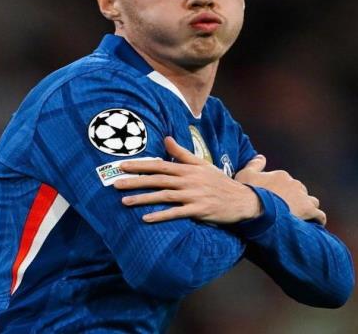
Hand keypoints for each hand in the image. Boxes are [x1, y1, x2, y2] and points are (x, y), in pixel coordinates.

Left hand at [113, 137, 261, 223]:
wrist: (241, 199)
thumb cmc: (219, 181)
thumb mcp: (202, 164)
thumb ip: (182, 153)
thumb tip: (166, 139)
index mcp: (188, 169)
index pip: (160, 166)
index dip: (140, 166)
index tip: (123, 166)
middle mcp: (189, 180)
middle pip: (158, 180)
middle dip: (136, 181)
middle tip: (115, 183)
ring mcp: (193, 196)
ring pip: (164, 196)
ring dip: (143, 199)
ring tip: (124, 201)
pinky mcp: (199, 210)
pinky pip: (176, 213)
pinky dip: (161, 215)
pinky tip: (146, 218)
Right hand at [235, 156, 326, 224]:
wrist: (252, 204)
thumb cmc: (247, 190)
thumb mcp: (246, 173)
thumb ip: (255, 164)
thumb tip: (261, 157)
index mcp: (282, 176)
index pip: (288, 183)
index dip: (283, 193)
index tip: (277, 202)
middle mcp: (294, 184)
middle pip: (301, 192)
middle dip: (296, 200)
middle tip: (287, 211)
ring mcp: (302, 197)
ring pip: (312, 202)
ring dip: (308, 208)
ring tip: (300, 218)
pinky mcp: (307, 210)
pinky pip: (319, 215)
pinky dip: (318, 219)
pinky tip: (314, 225)